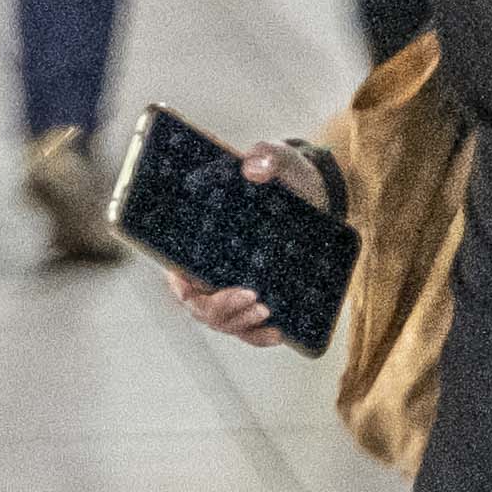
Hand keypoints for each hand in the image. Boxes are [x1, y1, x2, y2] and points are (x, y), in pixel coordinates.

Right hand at [147, 141, 325, 348]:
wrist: (315, 190)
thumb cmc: (284, 172)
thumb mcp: (278, 158)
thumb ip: (265, 156)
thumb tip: (252, 167)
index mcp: (201, 239)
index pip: (176, 272)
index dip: (181, 286)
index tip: (194, 288)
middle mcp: (211, 267)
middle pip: (199, 304)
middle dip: (220, 309)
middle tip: (254, 299)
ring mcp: (234, 285)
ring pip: (222, 321)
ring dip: (240, 324)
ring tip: (266, 311)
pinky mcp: (259, 295)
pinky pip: (249, 329)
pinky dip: (259, 336)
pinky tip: (279, 332)